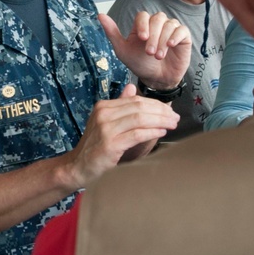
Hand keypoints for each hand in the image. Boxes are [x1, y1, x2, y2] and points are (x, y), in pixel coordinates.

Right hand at [61, 84, 178, 189]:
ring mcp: (105, 129)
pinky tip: (161, 132)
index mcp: (103, 107)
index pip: (135, 100)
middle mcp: (103, 114)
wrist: (78, 167)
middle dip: (161, 112)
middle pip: (139, 107)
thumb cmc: (95, 147)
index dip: (156, 104)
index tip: (169, 111)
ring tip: (172, 125)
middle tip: (175, 118)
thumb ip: (119, 106)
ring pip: (140, 118)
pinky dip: (152, 132)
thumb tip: (132, 88)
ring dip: (160, 121)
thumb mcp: (106, 123)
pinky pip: (137, 134)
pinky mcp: (110, 144)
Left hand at [99, 11, 191, 89]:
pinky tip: (170, 45)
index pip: (143, 16)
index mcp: (142, 25)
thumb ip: (112, 33)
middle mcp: (157, 24)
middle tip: (149, 53)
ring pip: (169, 24)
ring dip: (162, 40)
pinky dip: (176, 36)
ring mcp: (171, 29)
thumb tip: (100, 15)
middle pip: (157, 19)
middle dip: (153, 36)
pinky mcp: (183, 37)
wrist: (156, 79)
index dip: (143, 25)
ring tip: (158, 56)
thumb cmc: (139, 64)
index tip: (142, 39)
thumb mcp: (123, 50)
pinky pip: (182, 30)